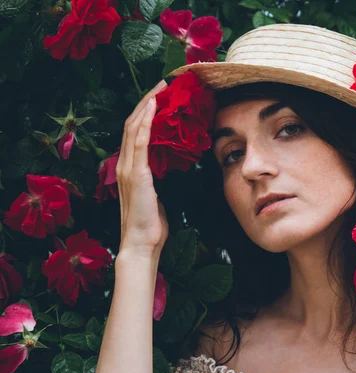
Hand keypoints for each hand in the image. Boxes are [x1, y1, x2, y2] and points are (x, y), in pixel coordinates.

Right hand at [116, 80, 169, 259]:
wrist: (141, 243)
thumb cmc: (150, 223)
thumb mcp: (155, 194)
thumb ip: (156, 178)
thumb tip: (167, 166)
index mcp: (130, 168)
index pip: (135, 131)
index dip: (146, 111)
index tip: (161, 94)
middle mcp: (125, 164)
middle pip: (132, 122)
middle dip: (148, 100)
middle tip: (164, 82)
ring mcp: (128, 168)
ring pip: (133, 127)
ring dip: (148, 104)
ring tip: (161, 87)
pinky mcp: (136, 175)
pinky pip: (139, 142)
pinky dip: (146, 122)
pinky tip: (154, 107)